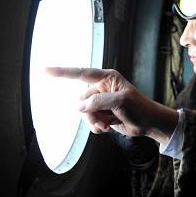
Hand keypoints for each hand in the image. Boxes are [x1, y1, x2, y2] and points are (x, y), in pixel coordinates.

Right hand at [45, 67, 177, 144]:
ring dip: (94, 121)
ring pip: (84, 113)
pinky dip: (97, 126)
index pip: (82, 73)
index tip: (46, 69)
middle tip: (105, 118)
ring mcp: (101, 102)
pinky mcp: (102, 113)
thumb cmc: (140, 107)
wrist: (149, 123)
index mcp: (108, 78)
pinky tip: (109, 127)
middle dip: (90, 112)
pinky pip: (90, 121)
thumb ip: (98, 102)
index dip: (63, 72)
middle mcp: (102, 88)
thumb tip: (79, 106)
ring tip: (108, 124)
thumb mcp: (120, 101)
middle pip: (82, 100)